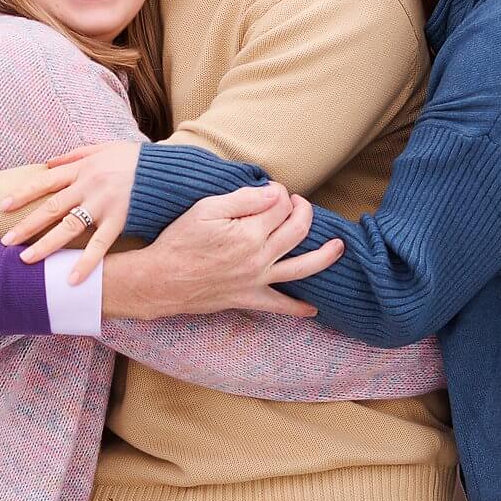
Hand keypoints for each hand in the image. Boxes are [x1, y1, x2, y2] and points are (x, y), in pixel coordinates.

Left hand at [0, 140, 141, 279]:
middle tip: (6, 242)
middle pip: (51, 208)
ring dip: (46, 245)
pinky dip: (86, 263)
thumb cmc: (137, 159)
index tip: (2, 207)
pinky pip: (99, 245)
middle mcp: (89, 186)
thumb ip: (76, 154)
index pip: (46, 181)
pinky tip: (72, 280)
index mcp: (83, 168)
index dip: (23, 194)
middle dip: (26, 225)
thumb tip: (49, 162)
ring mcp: (103, 204)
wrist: (170, 169)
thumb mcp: (106, 147)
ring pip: (68, 227)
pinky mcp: (120, 220)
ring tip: (27, 261)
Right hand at [100, 182, 343, 320]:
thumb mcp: (206, 208)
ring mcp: (257, 280)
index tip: (270, 191)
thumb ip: (244, 199)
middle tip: (299, 203)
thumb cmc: (179, 241)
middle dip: (303, 211)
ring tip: (339, 248)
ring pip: (302, 267)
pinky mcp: (249, 298)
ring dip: (325, 256)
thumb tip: (274, 193)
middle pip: (297, 229)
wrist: (161, 280)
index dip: (280, 193)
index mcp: (250, 232)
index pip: (281, 205)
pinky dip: (298, 309)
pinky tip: (313, 309)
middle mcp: (260, 257)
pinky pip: (280, 306)